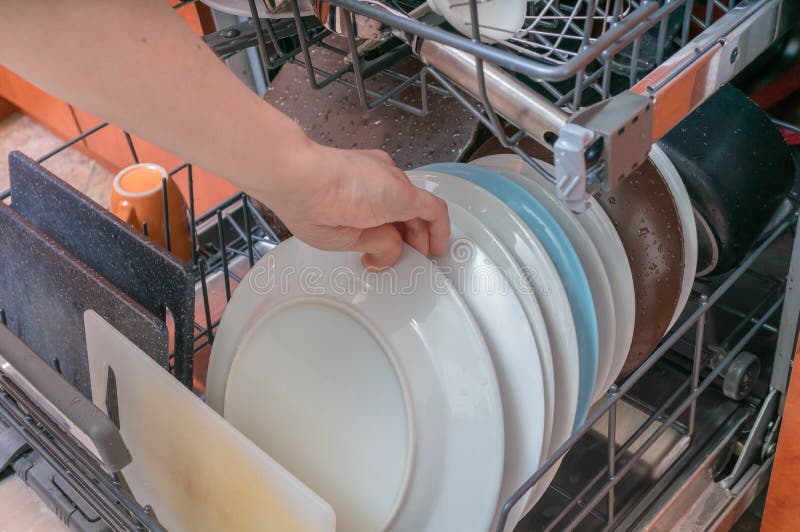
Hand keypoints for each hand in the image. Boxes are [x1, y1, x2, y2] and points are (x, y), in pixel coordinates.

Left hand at [258, 138, 449, 268]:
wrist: (290, 173)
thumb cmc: (317, 203)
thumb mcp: (354, 238)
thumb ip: (382, 244)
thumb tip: (390, 250)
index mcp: (398, 196)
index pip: (436, 212)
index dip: (439, 235)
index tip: (434, 252)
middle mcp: (393, 176)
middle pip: (418, 206)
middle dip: (417, 233)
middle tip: (406, 256)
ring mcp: (377, 165)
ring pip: (400, 195)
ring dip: (399, 219)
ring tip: (383, 243)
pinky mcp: (361, 161)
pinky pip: (385, 184)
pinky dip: (386, 203)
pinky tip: (369, 220)